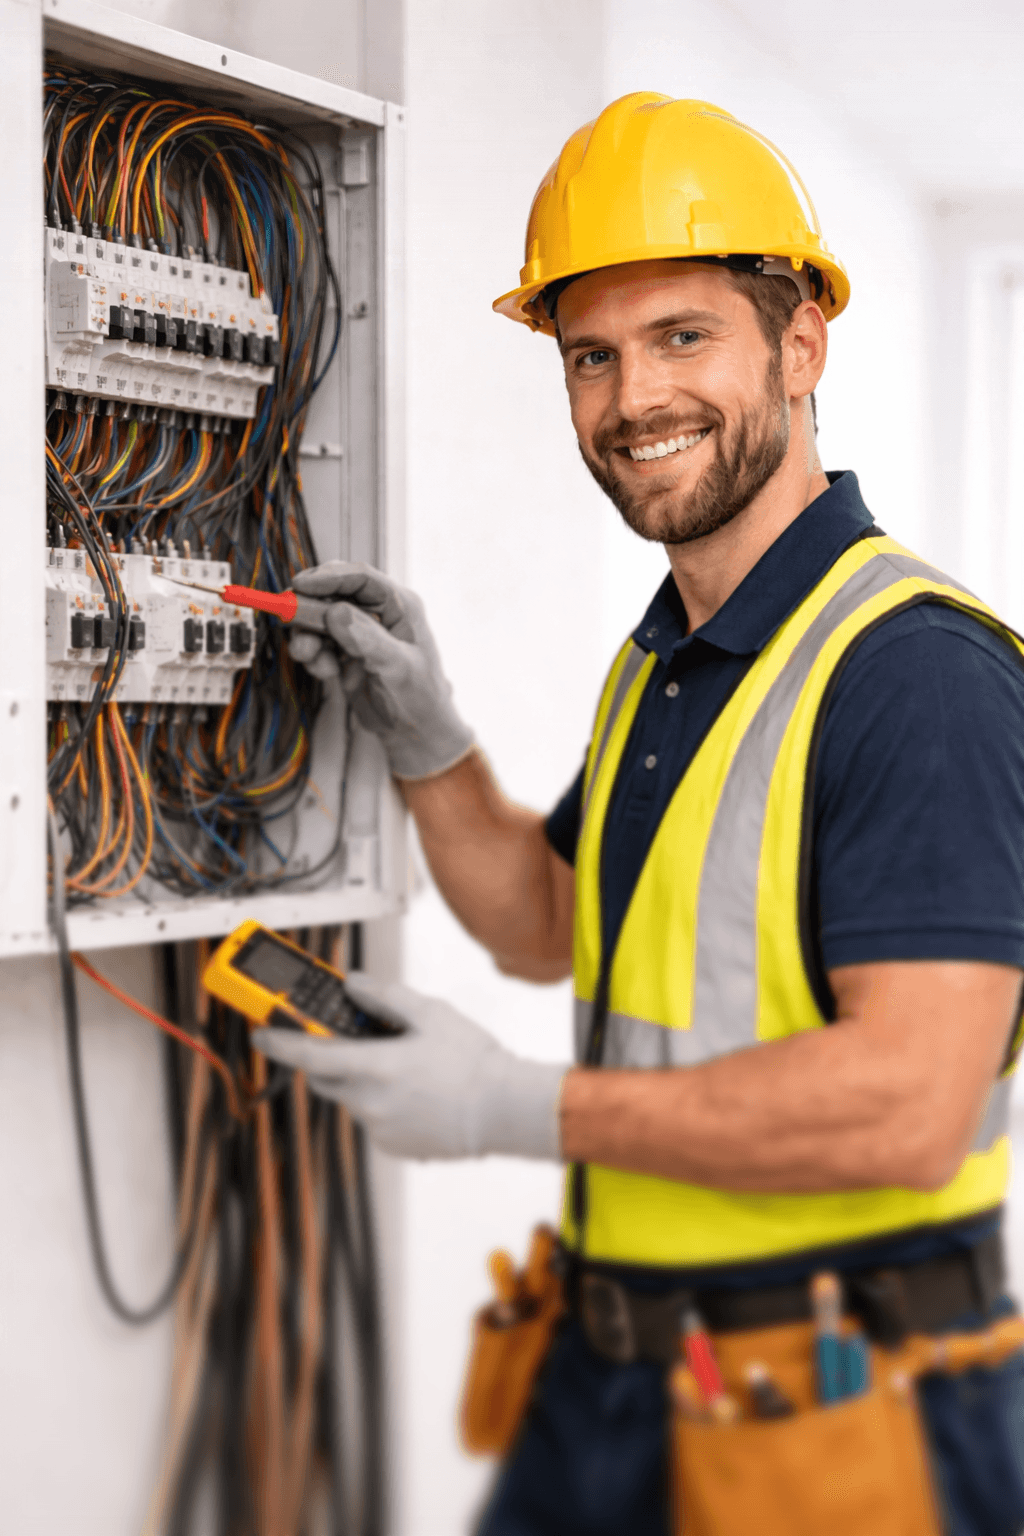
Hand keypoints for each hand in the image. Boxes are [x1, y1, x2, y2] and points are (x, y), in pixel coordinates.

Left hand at [251, 972, 567, 1160]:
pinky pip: (374, 1120)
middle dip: (329, 1058)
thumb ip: (384, 997)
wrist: (505, 1110)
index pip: (309, 1053)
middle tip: (350, 1041)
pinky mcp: (393, 1147)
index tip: (261, 1034)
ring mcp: (379, 1129)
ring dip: (363, 1081)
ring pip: (353, 1099)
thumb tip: (353, 984)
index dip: (279, 1042)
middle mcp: (368, 1102)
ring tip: (406, 1068)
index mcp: (373, 1067)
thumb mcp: (430, 1014)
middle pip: (326, 1078)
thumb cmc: (472, 1061)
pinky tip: (416, 1094)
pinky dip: (384, 1105)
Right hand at [287, 561, 473, 779]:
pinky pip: (319, 644)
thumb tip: (336, 612)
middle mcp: (379, 614)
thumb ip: (368, 640)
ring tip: (309, 657)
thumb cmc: (421, 699)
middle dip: (310, 611)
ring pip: (320, 621)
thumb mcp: (398, 669)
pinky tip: (326, 672)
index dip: (328, 577)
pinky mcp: (346, 652)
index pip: (360, 578)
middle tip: (289, 623)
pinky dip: (315, 657)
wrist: (415, 733)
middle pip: (333, 595)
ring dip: (309, 637)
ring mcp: (360, 633)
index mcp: (400, 605)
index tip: (299, 586)